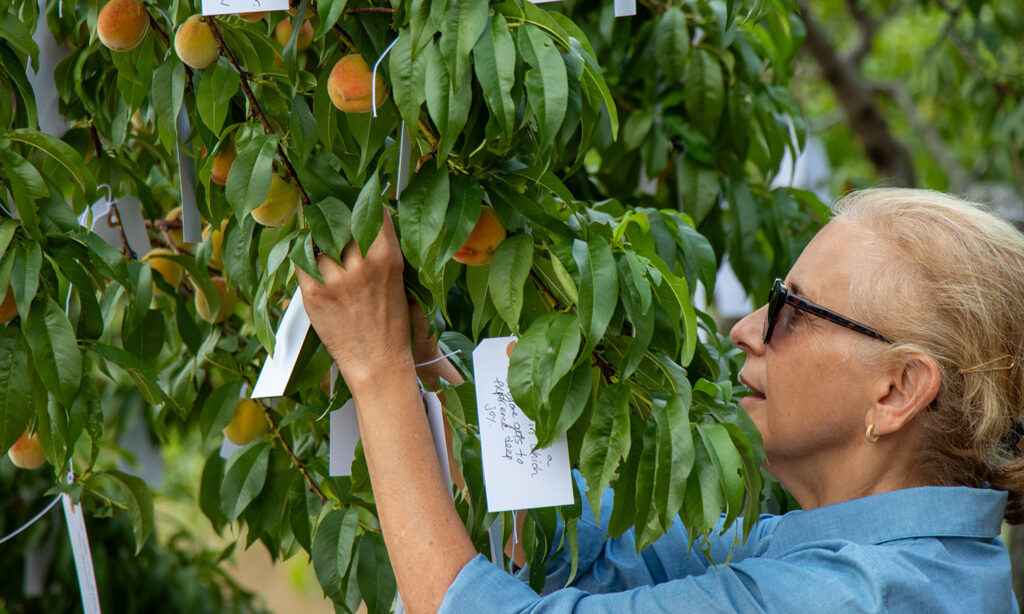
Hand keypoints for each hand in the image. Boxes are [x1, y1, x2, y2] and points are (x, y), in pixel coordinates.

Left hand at [295, 210, 413, 391]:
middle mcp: (361, 266)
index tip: (356, 201)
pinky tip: (309, 259)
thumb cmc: (391, 326)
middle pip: (342, 222)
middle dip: (337, 218)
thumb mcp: (399, 282)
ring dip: (318, 239)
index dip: (362, 204)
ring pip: (318, 241)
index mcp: (387, 259)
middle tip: (332, 216)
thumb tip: (369, 223)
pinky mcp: (314, 295)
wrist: (378, 363)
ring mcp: (336, 280)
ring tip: (320, 242)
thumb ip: (384, 251)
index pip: (372, 213)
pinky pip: (301, 262)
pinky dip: (303, 257)